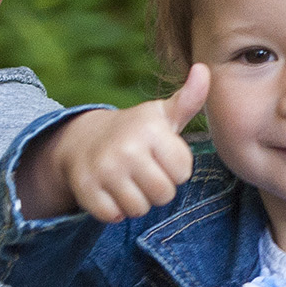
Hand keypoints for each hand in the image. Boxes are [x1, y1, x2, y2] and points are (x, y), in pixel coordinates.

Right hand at [24, 65, 211, 223]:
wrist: (81, 138)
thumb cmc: (135, 131)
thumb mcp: (161, 114)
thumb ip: (189, 99)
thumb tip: (204, 69)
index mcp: (151, 130)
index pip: (182, 173)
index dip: (174, 169)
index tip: (160, 157)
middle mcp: (127, 148)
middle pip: (163, 195)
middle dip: (157, 189)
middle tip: (143, 172)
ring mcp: (104, 169)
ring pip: (139, 209)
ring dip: (136, 201)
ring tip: (127, 181)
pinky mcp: (85, 188)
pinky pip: (113, 216)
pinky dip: (113, 210)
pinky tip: (109, 190)